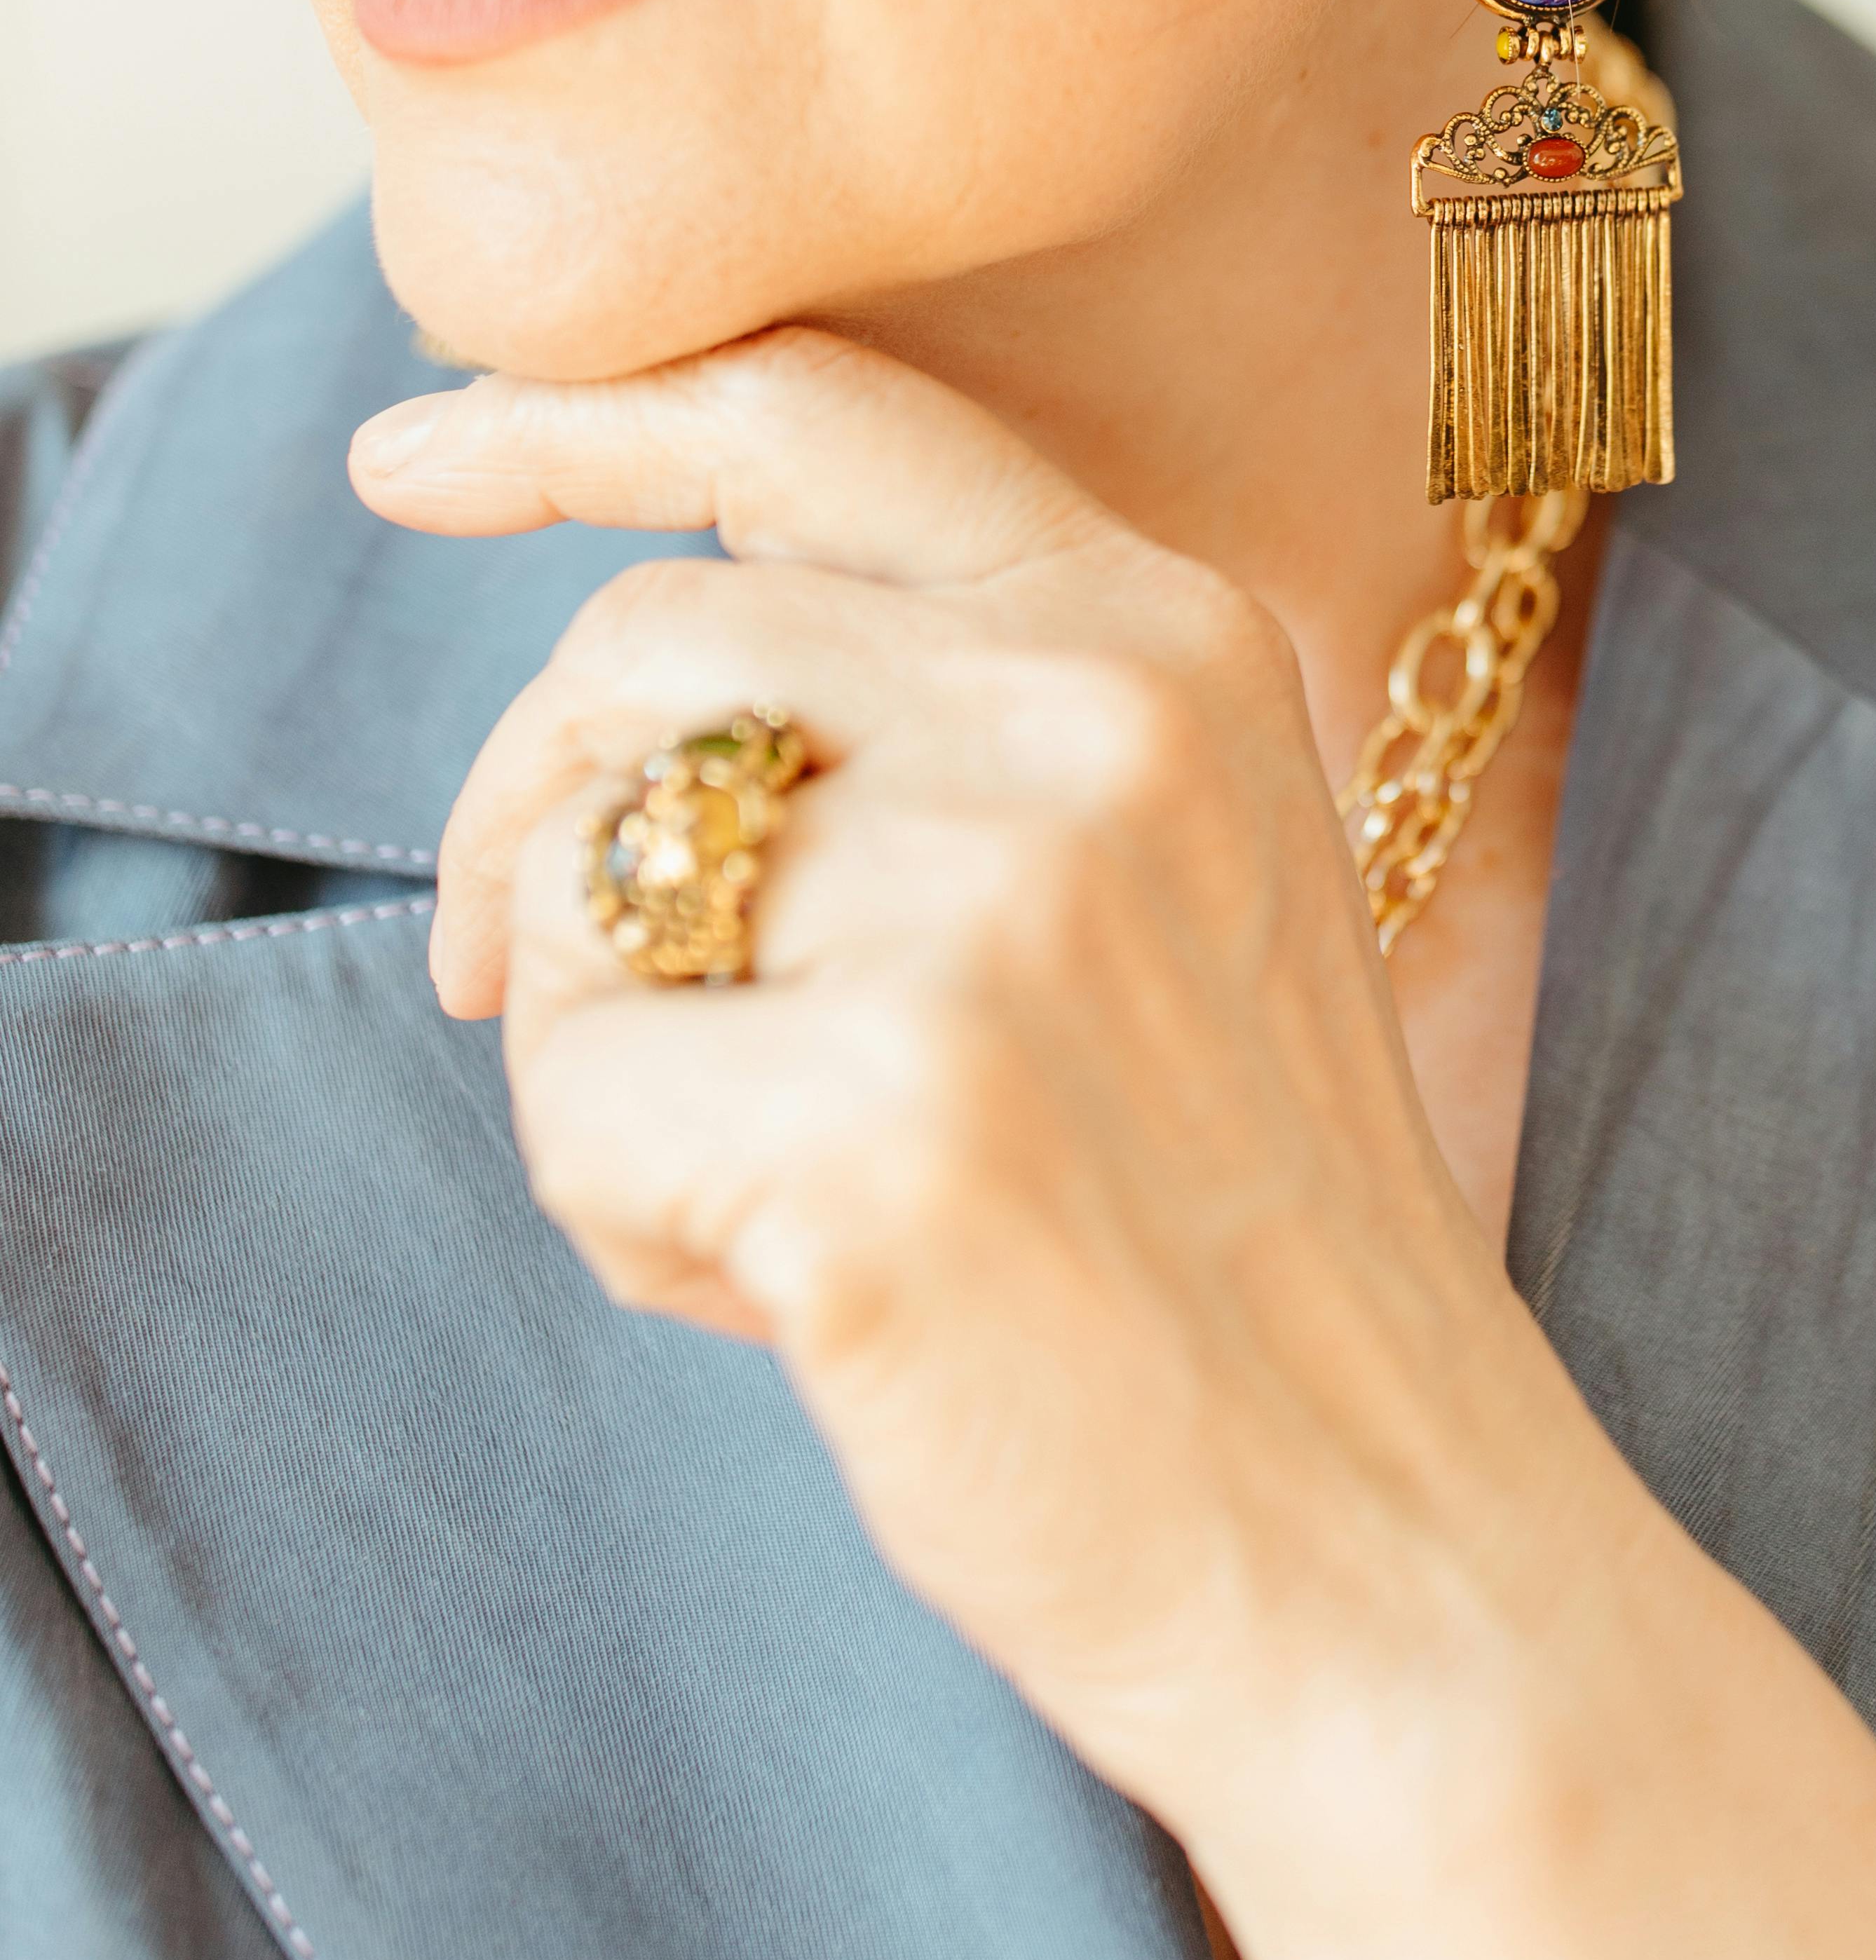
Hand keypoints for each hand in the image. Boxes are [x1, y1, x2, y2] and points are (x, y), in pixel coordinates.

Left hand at [350, 324, 1621, 1854]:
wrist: (1383, 1544)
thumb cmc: (1217, 1232)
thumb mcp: (1160, 874)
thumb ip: (948, 715)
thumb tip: (616, 670)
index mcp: (1164, 632)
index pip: (812, 415)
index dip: (576, 418)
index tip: (409, 458)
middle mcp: (1090, 715)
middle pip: (639, 646)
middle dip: (530, 826)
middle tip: (521, 994)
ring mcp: (994, 909)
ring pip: (581, 883)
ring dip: (602, 1054)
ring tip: (778, 1191)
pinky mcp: (880, 1122)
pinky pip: (568, 1100)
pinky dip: (629, 1225)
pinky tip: (800, 1299)